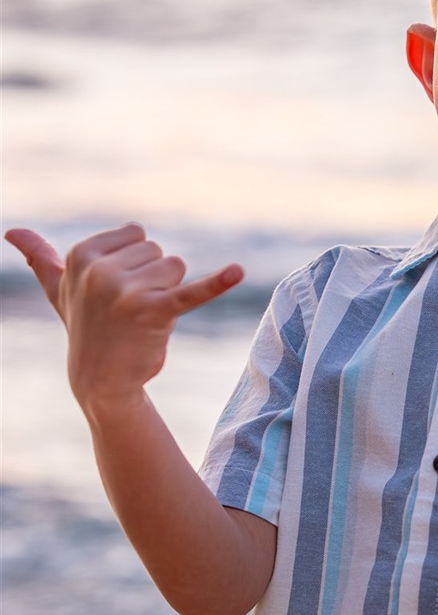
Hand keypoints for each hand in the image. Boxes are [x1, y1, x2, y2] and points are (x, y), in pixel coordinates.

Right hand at [5, 223, 242, 414]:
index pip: (137, 235)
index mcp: (81, 254)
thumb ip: (41, 259)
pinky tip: (238, 272)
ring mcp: (126, 290)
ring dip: (168, 294)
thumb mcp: (59, 291)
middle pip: (158, 252)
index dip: (136, 264)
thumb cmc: (86, 329)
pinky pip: (192, 292)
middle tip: (130, 311)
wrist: (101, 381)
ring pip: (176, 268)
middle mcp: (100, 269)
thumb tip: (11, 232)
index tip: (116, 291)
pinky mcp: (154, 312)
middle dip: (153, 280)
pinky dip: (218, 283)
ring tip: (143, 319)